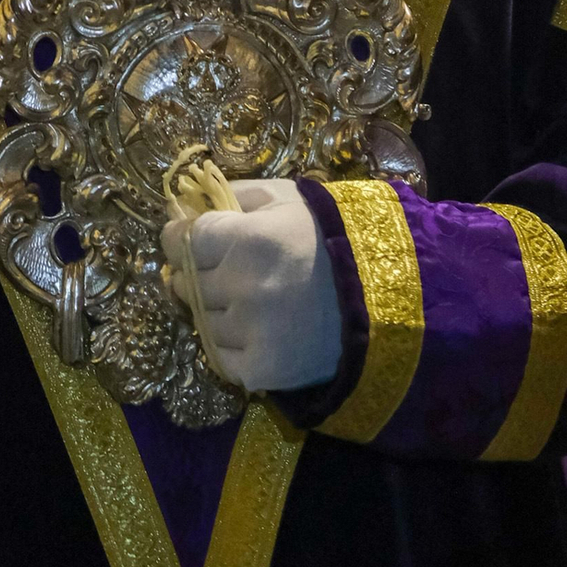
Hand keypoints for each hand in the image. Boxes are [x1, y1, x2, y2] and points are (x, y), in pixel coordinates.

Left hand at [162, 178, 342, 393]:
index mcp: (247, 239)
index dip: (178, 238)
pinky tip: (256, 330)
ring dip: (215, 310)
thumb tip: (189, 206)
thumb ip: (235, 195)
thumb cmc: (332, 237)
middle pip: (187, 282)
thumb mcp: (286, 199)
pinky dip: (231, 345)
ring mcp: (250, 332)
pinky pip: (221, 357)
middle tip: (221, 270)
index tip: (183, 238)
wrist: (387, 298)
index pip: (182, 241)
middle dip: (197, 273)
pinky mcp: (261, 370)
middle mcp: (241, 287)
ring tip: (248, 301)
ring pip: (202, 321)